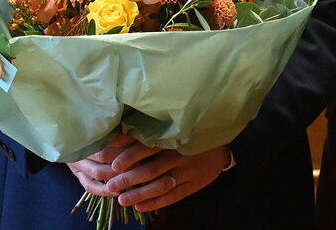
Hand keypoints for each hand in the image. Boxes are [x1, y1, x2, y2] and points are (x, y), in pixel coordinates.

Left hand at [67, 134, 229, 211]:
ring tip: (122, 200)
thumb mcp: (176, 129)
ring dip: (140, 194)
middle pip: (151, 169)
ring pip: (161, 185)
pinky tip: (141, 207)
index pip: (148, 147)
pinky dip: (156, 203)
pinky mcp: (194, 184)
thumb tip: (121, 135)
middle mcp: (180, 154)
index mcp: (173, 138)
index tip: (112, 164)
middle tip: (110, 186)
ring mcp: (188, 171)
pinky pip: (173, 197)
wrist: (225, 145)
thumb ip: (153, 133)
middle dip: (128, 179)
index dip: (129, 155)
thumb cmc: (192, 134)